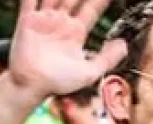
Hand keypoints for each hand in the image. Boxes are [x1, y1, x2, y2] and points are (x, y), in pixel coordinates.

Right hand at [6, 0, 127, 97]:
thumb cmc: (59, 82)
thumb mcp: (90, 72)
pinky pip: (29, 0)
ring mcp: (44, 19)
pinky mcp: (27, 20)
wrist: (32, 86)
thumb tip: (124, 44)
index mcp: (76, 32)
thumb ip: (107, 58)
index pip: (92, 8)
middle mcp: (61, 22)